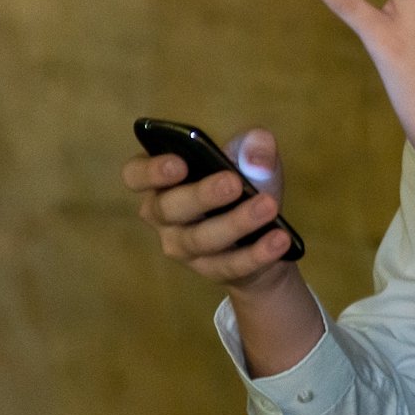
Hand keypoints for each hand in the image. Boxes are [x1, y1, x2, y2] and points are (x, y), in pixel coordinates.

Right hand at [122, 126, 300, 286]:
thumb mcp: (253, 163)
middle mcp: (164, 216)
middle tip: (232, 183)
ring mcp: (184, 248)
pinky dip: (258, 253)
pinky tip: (279, 239)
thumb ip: (253, 149)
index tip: (179, 163)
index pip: (135, 175)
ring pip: (201, 239)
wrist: (264, 239)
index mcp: (162, 181)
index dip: (151, 171)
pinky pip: (231, 264)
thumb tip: (258, 143)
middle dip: (201, 195)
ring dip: (236, 223)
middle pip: (168, 208)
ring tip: (268, 207)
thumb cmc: (243, 189)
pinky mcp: (212, 271)